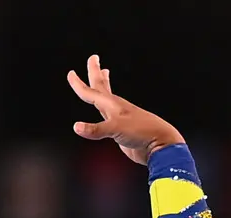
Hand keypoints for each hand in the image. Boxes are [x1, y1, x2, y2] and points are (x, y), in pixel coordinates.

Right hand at [66, 54, 184, 164]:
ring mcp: (119, 117)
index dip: (79, 84)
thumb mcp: (116, 129)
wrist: (158, 145)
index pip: (91, 91)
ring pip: (107, 97)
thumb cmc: (141, 133)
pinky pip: (109, 115)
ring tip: (104, 74)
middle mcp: (115, 107)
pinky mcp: (122, 129)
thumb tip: (77, 127)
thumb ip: (96, 129)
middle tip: (93, 58)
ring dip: (104, 84)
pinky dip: (105, 109)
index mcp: (112, 104)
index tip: (71, 73)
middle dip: (95, 72)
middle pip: (102, 86)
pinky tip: (104, 111)